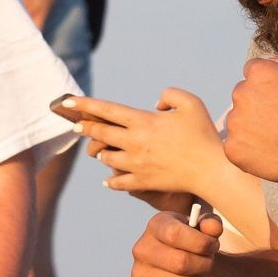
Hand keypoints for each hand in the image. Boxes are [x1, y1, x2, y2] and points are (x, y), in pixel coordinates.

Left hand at [67, 88, 222, 200]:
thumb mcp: (191, 102)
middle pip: (99, 134)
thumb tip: (154, 104)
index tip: (66, 102)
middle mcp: (134, 142)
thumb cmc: (203, 134)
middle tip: (78, 126)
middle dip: (85, 128)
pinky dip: (110, 180)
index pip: (105, 110)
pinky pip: (117, 182)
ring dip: (100, 152)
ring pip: (106, 158)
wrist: (211, 170)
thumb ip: (169, 94)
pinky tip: (107, 179)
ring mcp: (136, 164)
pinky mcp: (142, 182)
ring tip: (99, 150)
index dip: (83, 104)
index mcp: (143, 121)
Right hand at [130, 207, 222, 276]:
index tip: (213, 246)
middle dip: (205, 265)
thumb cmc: (194, 244)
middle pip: (181, 263)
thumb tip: (212, 228)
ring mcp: (138, 276)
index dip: (202, 243)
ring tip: (199, 276)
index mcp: (156, 226)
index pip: (175, 235)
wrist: (181, 268)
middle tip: (208, 263)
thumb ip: (212, 224)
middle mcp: (141, 250)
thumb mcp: (205, 230)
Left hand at [223, 54, 277, 183]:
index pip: (253, 71)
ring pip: (237, 119)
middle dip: (256, 102)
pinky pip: (235, 144)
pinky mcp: (232, 148)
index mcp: (259, 73)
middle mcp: (241, 93)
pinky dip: (247, 148)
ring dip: (250, 125)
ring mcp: (235, 122)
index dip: (267, 82)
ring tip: (275, 136)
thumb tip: (274, 61)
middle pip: (243, 94)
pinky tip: (267, 150)